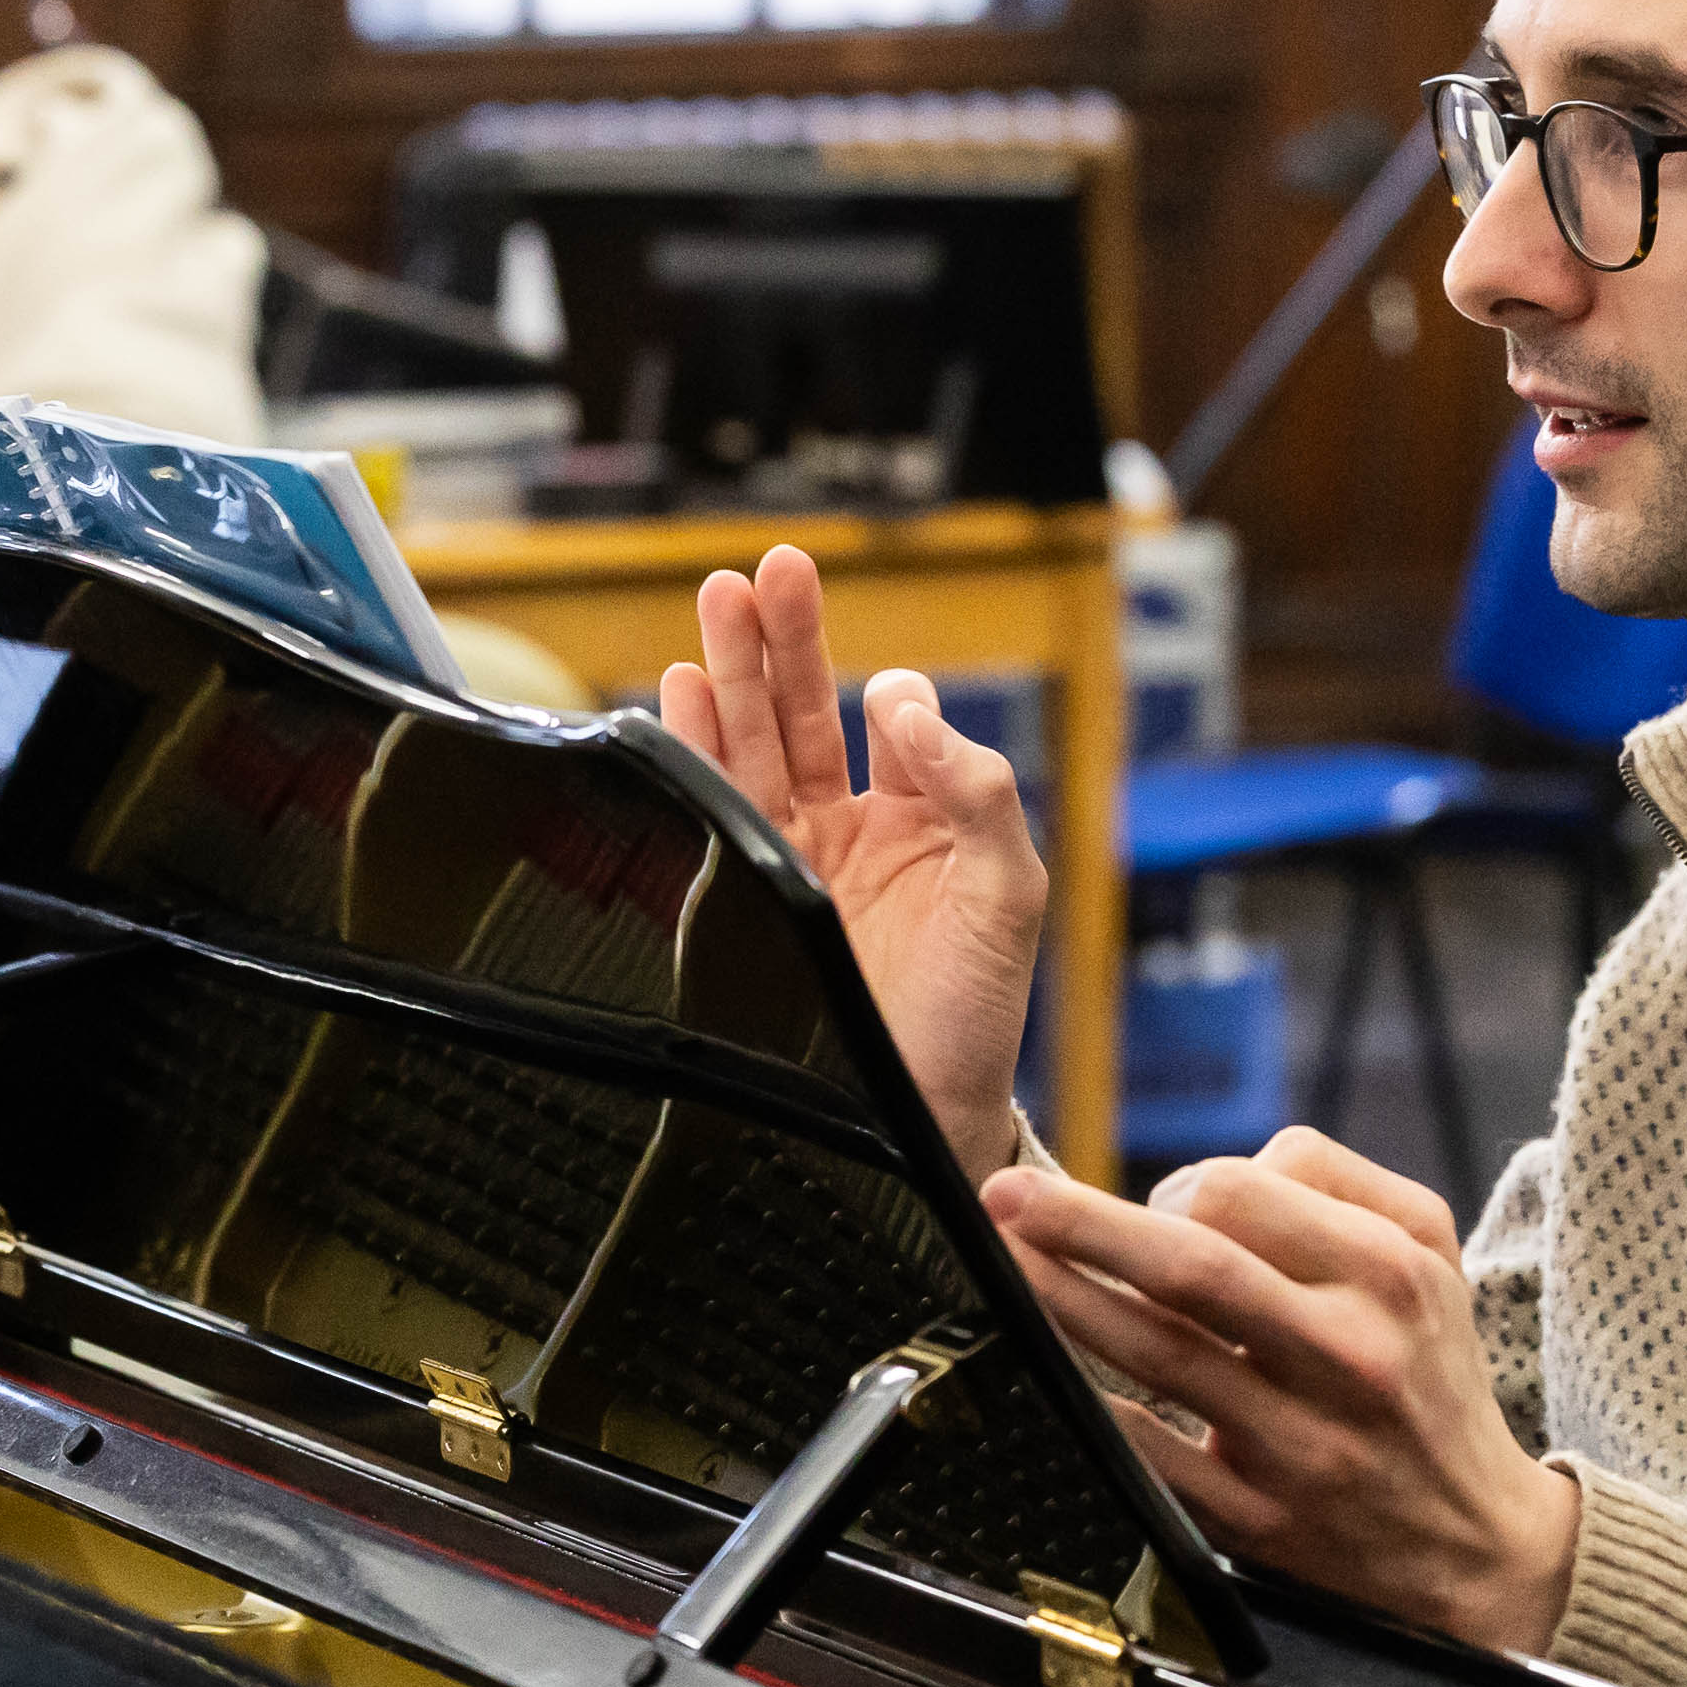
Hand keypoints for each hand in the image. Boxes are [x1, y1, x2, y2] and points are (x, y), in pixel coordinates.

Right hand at [659, 545, 1046, 1180]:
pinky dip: (693, 749)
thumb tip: (904, 704)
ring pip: (752, 745)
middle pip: (805, 711)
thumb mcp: (1008, 892)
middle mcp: (848, 829)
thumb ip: (975, 789)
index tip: (886, 701)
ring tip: (715, 603)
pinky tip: (678, 696)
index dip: (885, 693)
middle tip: (765, 570)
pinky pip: (710, 809)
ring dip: (731, 673)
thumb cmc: (975, 1015)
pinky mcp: (743, 896)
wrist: (916, 1115)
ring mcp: (790, 860)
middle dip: (783, 639)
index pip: (890, 719)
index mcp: (920, 817)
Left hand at [980, 1125, 1579, 1656]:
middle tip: (1005, 1196)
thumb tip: (1209, 1174)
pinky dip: (1094, 1411)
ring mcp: (1301, 1442)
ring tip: (1004, 1262)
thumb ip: (1335, 1182)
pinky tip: (1046, 1375)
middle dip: (1081, 1225)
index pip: (1246, 1191)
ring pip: (1160, 1354)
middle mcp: (1349, 1354)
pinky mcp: (1261, 1518)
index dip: (1173, 1185)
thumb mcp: (1430, 1254)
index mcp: (1388, 1274)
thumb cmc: (1427, 1371)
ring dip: (1065, 1302)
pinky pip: (1154, 1457)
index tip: (1146, 1202)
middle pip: (1193, 1266)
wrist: (1478, 1544)